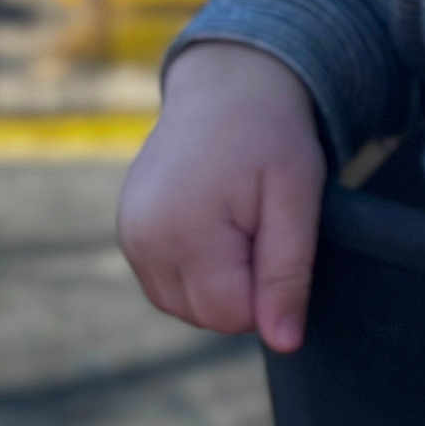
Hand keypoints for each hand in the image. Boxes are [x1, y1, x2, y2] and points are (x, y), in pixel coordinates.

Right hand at [115, 41, 326, 352]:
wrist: (227, 81)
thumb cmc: (271, 135)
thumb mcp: (296, 198)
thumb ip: (287, 273)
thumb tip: (283, 344)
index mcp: (184, 232)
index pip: (232, 315)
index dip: (269, 292)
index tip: (280, 240)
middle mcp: (143, 240)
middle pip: (205, 316)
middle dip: (244, 287)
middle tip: (261, 225)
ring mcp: (129, 234)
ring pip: (184, 304)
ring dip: (220, 281)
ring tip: (239, 222)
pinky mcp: (127, 229)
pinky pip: (167, 281)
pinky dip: (197, 269)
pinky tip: (216, 225)